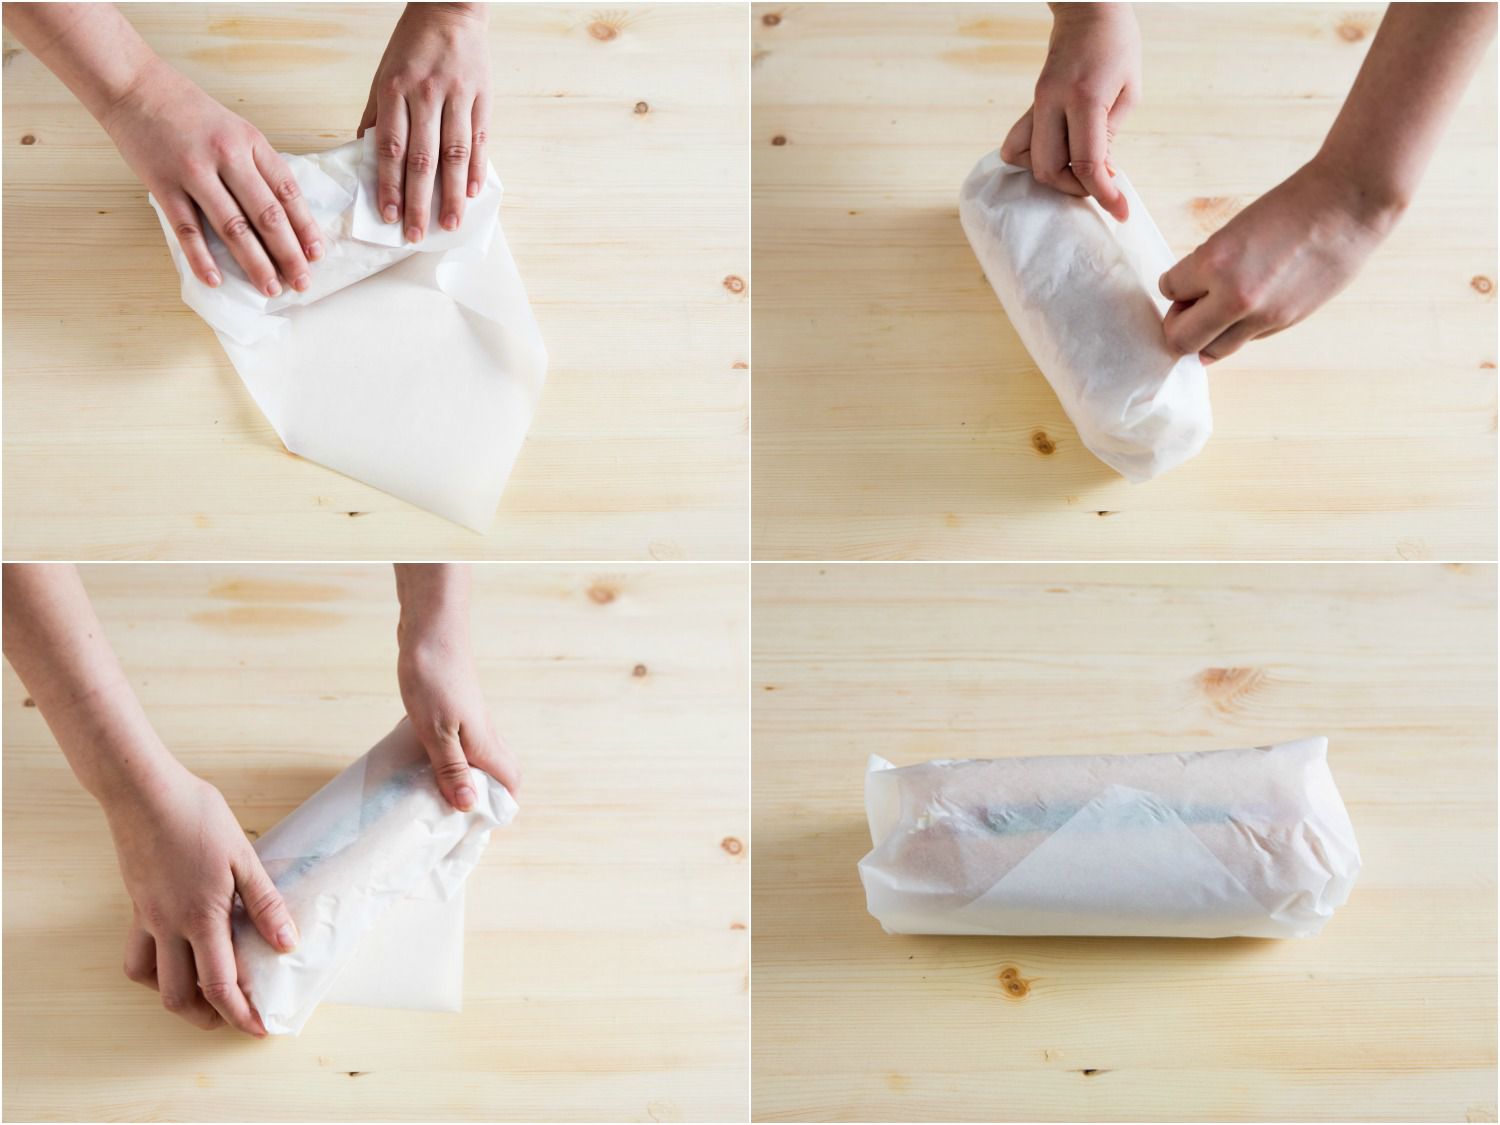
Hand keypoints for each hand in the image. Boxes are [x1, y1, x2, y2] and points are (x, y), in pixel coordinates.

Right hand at [101, 59, 321, 294]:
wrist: (133, 86)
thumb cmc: (189, 112)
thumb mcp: (236, 129)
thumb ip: (258, 166)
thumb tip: (283, 213)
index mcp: (251, 143)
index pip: (287, 192)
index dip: (305, 226)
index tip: (317, 254)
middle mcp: (227, 157)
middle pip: (266, 214)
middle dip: (288, 253)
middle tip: (302, 283)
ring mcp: (194, 172)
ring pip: (232, 227)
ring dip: (254, 262)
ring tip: (269, 288)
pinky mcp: (163, 185)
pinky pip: (187, 228)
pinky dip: (202, 257)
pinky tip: (216, 280)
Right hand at [107, 763, 296, 1036]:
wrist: (144, 793)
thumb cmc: (198, 817)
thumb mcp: (243, 857)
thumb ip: (265, 904)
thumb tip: (286, 944)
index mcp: (202, 918)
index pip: (220, 985)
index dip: (240, 1015)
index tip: (258, 1029)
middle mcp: (169, 926)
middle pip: (178, 996)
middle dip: (206, 1018)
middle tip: (233, 1018)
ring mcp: (146, 917)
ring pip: (149, 980)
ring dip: (174, 996)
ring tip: (201, 995)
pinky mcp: (135, 905)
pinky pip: (136, 953)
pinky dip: (153, 969)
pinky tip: (174, 957)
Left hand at [357, 3, 490, 241]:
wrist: (450, 8)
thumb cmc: (412, 44)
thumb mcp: (383, 73)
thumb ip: (376, 115)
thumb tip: (366, 154)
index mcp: (395, 90)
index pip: (390, 148)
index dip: (389, 185)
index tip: (388, 216)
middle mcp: (426, 95)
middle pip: (422, 159)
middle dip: (418, 201)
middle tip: (416, 233)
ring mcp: (457, 97)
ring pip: (454, 155)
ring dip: (452, 195)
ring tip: (450, 223)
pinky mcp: (482, 98)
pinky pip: (479, 140)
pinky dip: (477, 169)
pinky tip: (472, 193)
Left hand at [397, 603, 520, 809]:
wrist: (430, 632)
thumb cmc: (433, 678)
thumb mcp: (436, 731)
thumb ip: (452, 769)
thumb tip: (468, 806)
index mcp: (485, 744)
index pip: (509, 783)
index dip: (500, 807)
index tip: (475, 827)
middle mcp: (484, 734)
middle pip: (499, 772)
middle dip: (486, 797)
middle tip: (455, 816)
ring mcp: (471, 720)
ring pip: (479, 758)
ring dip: (466, 779)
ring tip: (437, 795)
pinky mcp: (455, 710)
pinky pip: (461, 744)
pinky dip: (450, 760)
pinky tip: (425, 762)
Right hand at [1001, 2, 1139, 221]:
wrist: (1088, 9)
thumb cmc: (1116, 45)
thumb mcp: (1128, 91)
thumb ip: (1110, 136)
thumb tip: (1099, 173)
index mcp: (1084, 98)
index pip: (1087, 162)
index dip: (1103, 193)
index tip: (1120, 212)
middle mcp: (1052, 102)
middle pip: (1048, 168)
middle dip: (1074, 187)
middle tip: (1099, 183)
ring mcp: (1036, 102)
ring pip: (1025, 160)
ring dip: (1052, 175)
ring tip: (1077, 170)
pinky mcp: (1030, 103)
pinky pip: (1017, 143)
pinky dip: (1032, 159)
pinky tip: (1056, 156)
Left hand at [1158, 159, 1397, 363]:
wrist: (1348, 205)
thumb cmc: (1291, 207)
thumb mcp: (1234, 231)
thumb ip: (1208, 268)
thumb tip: (1187, 299)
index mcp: (1214, 263)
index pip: (1168, 290)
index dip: (1174, 283)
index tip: (1184, 278)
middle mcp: (1234, 297)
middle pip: (1180, 339)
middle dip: (1178, 323)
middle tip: (1188, 307)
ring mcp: (1261, 316)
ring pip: (1210, 351)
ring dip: (1205, 335)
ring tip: (1215, 311)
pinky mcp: (1284, 324)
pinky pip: (1243, 341)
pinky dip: (1236, 331)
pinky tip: (1247, 308)